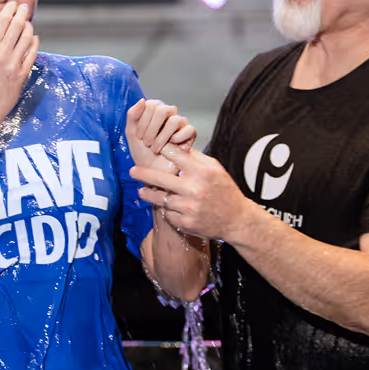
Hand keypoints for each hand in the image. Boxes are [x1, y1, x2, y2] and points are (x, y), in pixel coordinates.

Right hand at [0, 0, 38, 119]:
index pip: (1, 22)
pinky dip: (34, 43)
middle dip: (21, 13)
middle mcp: (0, 53)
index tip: (13, 4)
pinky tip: (33, 38)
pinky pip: (32, 53)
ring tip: (28, 22)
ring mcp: (13, 63)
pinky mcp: (22, 73)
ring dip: (29, 26)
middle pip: (16, 26)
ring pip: (26, 37)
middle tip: (24, 7)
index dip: (9, 10)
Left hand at [125, 99, 196, 171]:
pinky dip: (177, 140)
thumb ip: (133, 114)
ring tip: (156, 148)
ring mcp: (180, 123)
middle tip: (147, 143)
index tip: (139, 136)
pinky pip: (189, 130)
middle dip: (151, 130)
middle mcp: (168, 113)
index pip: (151, 104)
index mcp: (154, 109)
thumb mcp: (131, 133)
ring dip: (161, 138)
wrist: (151, 171)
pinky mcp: (190, 134)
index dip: (143, 122)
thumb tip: (142, 100)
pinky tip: (171, 146)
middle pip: (162, 110)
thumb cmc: (142, 151)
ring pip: (174, 120)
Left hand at [130, 147, 253, 242]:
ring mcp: (189, 208)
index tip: (153, 147)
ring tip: (141, 191)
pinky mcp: (185, 223)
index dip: (162, 150)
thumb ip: (196, 158)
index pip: (175, 156)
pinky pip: (168, 213)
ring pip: (160, 199)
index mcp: (203, 172)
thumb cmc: (225, 191)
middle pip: (160, 179)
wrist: (236, 220)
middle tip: (132, 171)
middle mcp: (194, 189)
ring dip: (148, 194)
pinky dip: (166, 209)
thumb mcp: (215, 169)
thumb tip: (176, 146)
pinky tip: (166, 206)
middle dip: (142, 174)